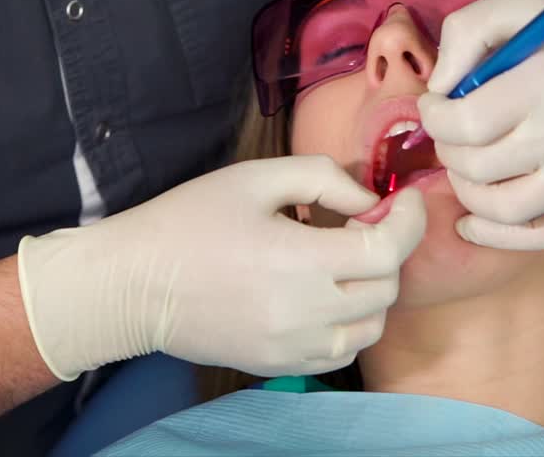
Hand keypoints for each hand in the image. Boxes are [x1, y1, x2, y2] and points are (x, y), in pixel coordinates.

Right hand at [17, 155, 426, 379]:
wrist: (135, 284)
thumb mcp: (253, 178)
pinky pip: (341, 351)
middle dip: (387, 248)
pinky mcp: (279, 366)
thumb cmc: (188, 222)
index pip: (388, 250)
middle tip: (363, 221)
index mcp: (298, 260)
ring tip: (342, 259)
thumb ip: (322, 178)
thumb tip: (369, 200)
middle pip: (385, 287)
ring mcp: (293, 347)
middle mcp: (304, 313)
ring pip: (371, 325)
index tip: (405, 198)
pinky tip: (325, 294)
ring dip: (373, 289)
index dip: (409, 220)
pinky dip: (350, 322)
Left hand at [419, 0, 543, 249]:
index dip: (433, 117)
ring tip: (464, 165)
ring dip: (465, 190)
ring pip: (502, 208)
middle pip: (478, 165)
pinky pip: (541, 236)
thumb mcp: (518, 2)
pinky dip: (496, 235)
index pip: (466, 123)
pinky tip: (471, 221)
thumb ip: (465, 33)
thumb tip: (438, 89)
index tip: (435, 104)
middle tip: (450, 130)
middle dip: (447, 148)